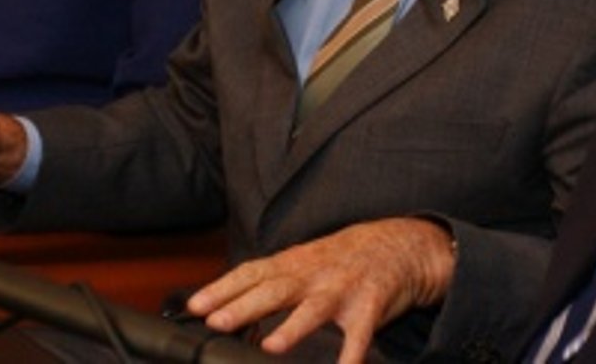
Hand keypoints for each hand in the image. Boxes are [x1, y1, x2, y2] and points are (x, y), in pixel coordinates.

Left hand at [187, 217, 455, 363]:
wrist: (400, 244)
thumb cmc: (344, 258)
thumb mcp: (304, 261)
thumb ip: (271, 281)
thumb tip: (225, 306)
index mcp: (295, 263)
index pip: (252, 273)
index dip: (222, 288)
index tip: (195, 306)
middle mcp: (315, 274)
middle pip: (276, 289)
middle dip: (245, 305)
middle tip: (217, 321)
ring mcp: (343, 290)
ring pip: (314, 309)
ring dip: (292, 327)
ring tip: (271, 346)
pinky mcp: (370, 308)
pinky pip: (359, 337)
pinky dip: (351, 356)